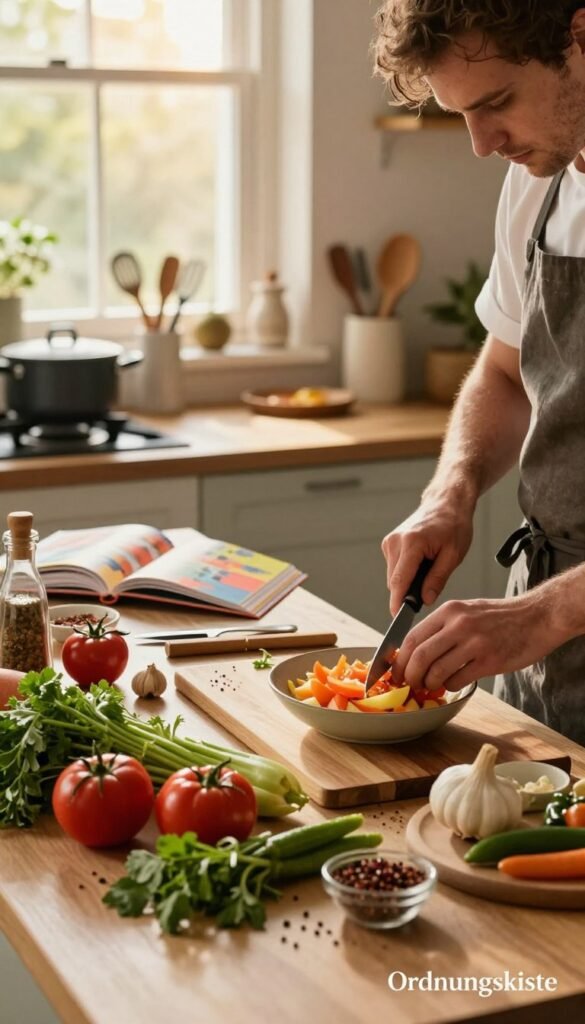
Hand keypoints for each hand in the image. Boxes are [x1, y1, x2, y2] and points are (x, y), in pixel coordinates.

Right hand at [381, 500, 473, 615]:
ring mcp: (390, 541)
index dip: (397, 602)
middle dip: (409, 592)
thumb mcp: (453, 555)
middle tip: (430, 588)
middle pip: (394, 581)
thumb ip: (437, 579)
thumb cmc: (453, 525)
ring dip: (408, 581)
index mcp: (412, 543)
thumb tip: (425, 599)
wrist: (446, 503)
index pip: (399, 581)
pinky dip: (406, 571)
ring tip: (429, 568)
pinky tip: (421, 562)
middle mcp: (395, 541)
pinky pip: (395, 567)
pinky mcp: (389, 543)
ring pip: (393, 576)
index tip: (398, 618)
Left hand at [391, 594, 564, 691]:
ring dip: (429, 685)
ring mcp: (474, 643)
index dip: (399, 660)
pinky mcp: (489, 661)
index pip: (411, 638)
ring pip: (436, 672)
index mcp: (449, 611)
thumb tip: (414, 651)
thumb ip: (442, 627)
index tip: (396, 673)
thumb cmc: (500, 617)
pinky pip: (457, 680)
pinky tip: (453, 682)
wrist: (537, 617)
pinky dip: (449, 686)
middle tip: (411, 684)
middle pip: (419, 657)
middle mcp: (459, 625)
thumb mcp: (466, 610)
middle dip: (410, 676)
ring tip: (433, 685)